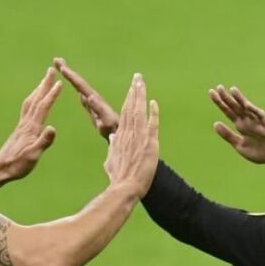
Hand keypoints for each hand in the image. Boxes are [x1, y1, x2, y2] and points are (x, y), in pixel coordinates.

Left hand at [0, 67, 61, 181]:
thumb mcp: (33, 155)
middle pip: (36, 99)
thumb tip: (53, 128)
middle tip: (51, 70)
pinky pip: (27, 110)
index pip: (44, 107)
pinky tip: (33, 102)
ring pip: (31, 103)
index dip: (52, 94)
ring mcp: (22, 125)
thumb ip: (44, 141)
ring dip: (38, 90)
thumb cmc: (18, 164)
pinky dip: (32, 101)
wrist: (0, 168)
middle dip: (44, 84)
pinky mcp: (20, 130)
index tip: (60, 82)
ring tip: (44, 81)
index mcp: (32, 128)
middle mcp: (26, 123)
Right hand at [54, 57, 118, 139]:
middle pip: (78, 81)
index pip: (80, 84)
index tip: (60, 66)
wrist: (122, 135)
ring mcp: (93, 103)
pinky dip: (77, 89)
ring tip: (62, 67)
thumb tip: (88, 96)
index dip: (70, 75)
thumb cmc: (115, 130)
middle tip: (56, 60)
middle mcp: (93, 98)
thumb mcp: (106, 120)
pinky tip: (75, 88)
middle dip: (67, 70)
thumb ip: (98, 109)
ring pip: (79, 86)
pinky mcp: (93, 109)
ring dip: (71, 77)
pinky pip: (82, 95)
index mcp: (94, 99)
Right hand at [104, 73, 159, 196]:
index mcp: (119, 137)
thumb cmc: (118, 178)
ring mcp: (138, 138)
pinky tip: (153, 102)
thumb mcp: (111, 161)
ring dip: (140, 95)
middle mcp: (128, 134)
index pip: (124, 114)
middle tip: (137, 77)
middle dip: (134, 91)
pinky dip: (153, 113)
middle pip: (131, 108)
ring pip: (139, 111)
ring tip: (141, 82)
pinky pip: (151, 124)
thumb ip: (113, 148)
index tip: (131, 89)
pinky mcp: (149, 144)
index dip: (128, 100)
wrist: (125, 188)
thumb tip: (112, 139)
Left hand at [209, 85, 264, 163]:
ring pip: (247, 108)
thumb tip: (215, 124)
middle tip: (218, 87)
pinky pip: (260, 115)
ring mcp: (256, 121)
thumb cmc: (257, 151)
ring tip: (233, 90)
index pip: (228, 111)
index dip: (220, 103)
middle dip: (227, 98)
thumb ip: (228, 135)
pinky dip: (254, 110)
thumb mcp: (239, 145)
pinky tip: (246, 105)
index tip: (211, 93)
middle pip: (235, 107)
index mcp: (240, 124)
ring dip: (240, 99)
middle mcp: (247, 120)